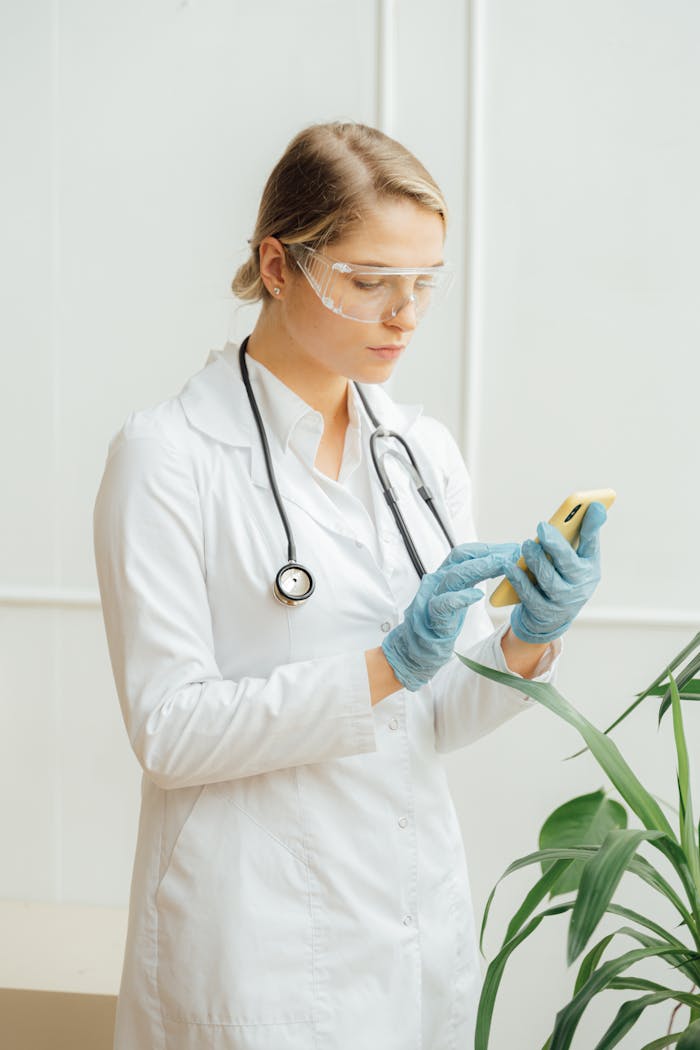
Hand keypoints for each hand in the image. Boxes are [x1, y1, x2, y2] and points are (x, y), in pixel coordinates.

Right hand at [382, 542, 519, 691]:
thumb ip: (471, 581)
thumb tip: (500, 566)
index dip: (489, 548)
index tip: (512, 549)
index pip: (465, 553)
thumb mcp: (458, 597)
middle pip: (461, 558)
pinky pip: (444, 603)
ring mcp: (431, 597)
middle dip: (488, 553)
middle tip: (512, 554)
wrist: (416, 649)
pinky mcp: (431, 617)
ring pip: (454, 576)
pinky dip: (461, 597)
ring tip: (501, 564)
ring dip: (480, 567)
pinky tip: (478, 594)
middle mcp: (436, 582)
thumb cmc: (441, 622)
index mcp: (444, 575)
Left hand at [506, 501, 606, 644]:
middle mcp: (580, 584)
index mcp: (589, 566)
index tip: (594, 506)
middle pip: (569, 564)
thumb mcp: (574, 559)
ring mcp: (563, 601)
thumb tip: (590, 507)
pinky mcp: (543, 612)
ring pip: (549, 580)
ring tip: (526, 545)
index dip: (593, 526)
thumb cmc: (563, 577)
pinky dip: (519, 580)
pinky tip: (510, 567)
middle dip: (556, 545)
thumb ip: (577, 536)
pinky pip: (530, 595)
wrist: (553, 618)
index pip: (592, 543)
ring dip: (537, 561)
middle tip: (542, 528)